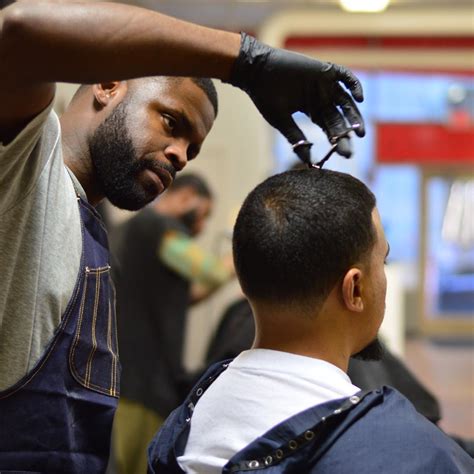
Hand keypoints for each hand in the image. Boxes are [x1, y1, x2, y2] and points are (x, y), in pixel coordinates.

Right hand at [227, 33, 364, 163]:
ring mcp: (324, 84)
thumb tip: (309, 163)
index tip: (346, 155)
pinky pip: (345, 76)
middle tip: (355, 143)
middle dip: (348, 131)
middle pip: (340, 118)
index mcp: (312, 111)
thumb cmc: (266, 97)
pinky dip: (354, 85)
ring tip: (358, 131)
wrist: (256, 71)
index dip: (338, 141)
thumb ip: (296, 139)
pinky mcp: (324, 70)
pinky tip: (359, 99)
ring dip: (354, 114)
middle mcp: (321, 99)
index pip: (330, 129)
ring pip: (346, 101)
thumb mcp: (282, 122)